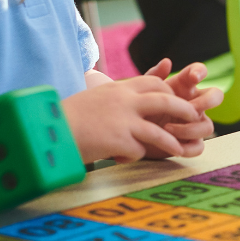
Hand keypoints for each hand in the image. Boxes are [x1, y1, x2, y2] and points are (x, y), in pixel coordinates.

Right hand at [63, 75, 203, 162]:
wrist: (45, 129)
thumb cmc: (64, 117)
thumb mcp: (93, 97)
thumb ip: (114, 98)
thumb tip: (126, 104)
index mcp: (118, 88)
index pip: (152, 82)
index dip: (167, 90)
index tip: (173, 99)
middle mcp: (124, 101)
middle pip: (165, 100)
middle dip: (183, 109)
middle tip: (194, 117)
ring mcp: (123, 120)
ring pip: (158, 131)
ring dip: (171, 142)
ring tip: (180, 149)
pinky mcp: (118, 140)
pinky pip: (138, 150)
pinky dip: (135, 156)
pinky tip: (122, 158)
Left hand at [140, 59, 224, 157]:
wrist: (129, 133)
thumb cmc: (139, 109)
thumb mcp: (142, 93)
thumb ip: (153, 77)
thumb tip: (167, 62)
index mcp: (183, 87)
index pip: (199, 72)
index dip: (201, 72)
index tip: (193, 78)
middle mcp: (193, 104)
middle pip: (216, 96)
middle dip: (208, 101)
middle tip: (190, 108)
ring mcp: (194, 124)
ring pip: (208, 126)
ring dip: (190, 128)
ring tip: (167, 128)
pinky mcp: (189, 143)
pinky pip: (199, 147)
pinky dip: (187, 147)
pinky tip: (171, 145)